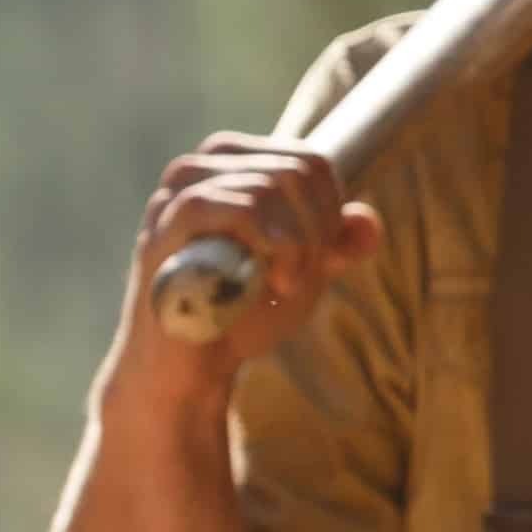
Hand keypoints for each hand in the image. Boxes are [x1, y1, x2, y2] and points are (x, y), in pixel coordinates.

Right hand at [118, 136, 380, 398]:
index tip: (319, 259)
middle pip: (296, 170)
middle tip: (302, 277)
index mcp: (225, 167)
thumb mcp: (305, 272)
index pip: (309, 161)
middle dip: (319, 229)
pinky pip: (243, 208)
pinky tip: (277, 283)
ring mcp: (173, 196)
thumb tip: (366, 220)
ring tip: (288, 285)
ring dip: (300, 244)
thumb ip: (339, 243)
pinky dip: (279, 246)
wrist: (190, 369)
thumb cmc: (243, 315)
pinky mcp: (165, 229)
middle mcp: (195, 169)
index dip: (332, 212)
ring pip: (271, 186)